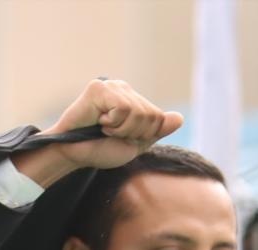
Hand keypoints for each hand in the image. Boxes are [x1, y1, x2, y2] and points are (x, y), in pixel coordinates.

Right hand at [14, 79, 183, 186]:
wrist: (77, 154)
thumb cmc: (103, 149)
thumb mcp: (138, 143)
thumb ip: (158, 130)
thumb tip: (180, 117)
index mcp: (134, 101)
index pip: (160, 118)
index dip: (145, 135)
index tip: (123, 136)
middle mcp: (124, 90)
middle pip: (152, 115)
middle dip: (135, 132)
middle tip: (111, 133)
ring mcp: (112, 87)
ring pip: (139, 112)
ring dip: (122, 129)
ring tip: (104, 128)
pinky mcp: (99, 88)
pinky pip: (124, 108)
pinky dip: (113, 123)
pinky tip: (98, 121)